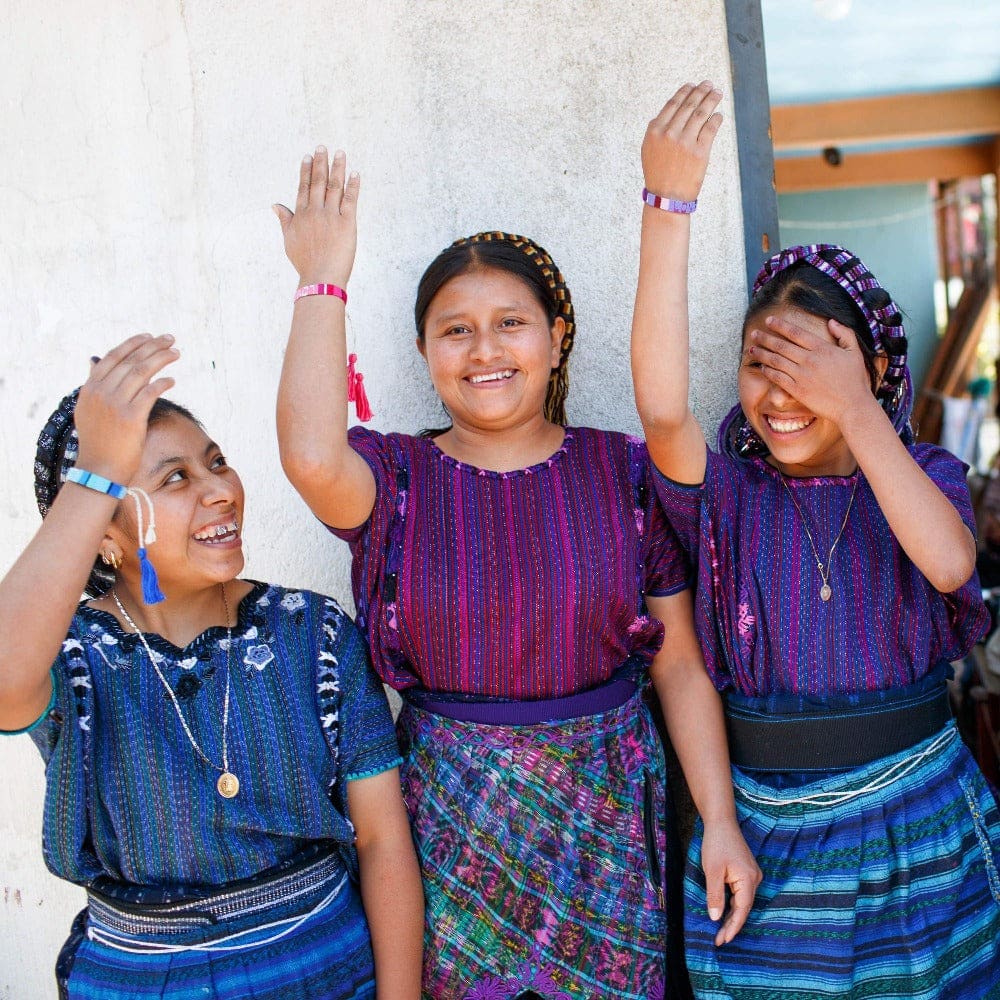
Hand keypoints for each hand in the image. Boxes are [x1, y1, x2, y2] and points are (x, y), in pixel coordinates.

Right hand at [73, 334, 178, 484]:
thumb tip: (94, 359)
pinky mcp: (131, 417)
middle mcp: (101, 392)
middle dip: (152, 346)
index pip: (113, 357)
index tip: (149, 337)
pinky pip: (151, 392)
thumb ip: (94, 385)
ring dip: (161, 359)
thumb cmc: (98, 441)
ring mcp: (115, 404)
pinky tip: (172, 380)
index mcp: (89, 388)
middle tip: (170, 339)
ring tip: (176, 352)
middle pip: (131, 361)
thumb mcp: (88, 409)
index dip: (133, 344)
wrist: (99, 470)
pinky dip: (163, 383)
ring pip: (142, 372)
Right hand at [273, 147, 358, 286]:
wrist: (320, 277)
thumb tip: (275, 205)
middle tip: (323, 147)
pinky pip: (350, 199)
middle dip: (321, 162)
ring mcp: (331, 216)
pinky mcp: (347, 222)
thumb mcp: (289, 240)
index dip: (306, 170)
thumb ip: (285, 220)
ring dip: (338, 168)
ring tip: (340, 153)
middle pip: (318, 182)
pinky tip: (355, 173)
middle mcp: (315, 211)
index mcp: (301, 215)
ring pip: (334, 186)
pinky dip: (353, 185)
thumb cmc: (305, 263)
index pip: (303, 187)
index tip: (308, 156)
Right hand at [642, 81, 722, 202]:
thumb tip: (674, 108)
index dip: (684, 92)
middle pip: (689, 105)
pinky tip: (718, 115)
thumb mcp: (649, 149)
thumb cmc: (658, 174)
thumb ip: (657, 129)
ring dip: (711, 100)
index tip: (692, 86)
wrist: (666, 198)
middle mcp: (669, 134)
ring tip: (717, 93)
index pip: (673, 104)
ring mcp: (685, 142)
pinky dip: (716, 119)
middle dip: (701, 91)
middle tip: (709, 84)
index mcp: (655, 131)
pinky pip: (711, 128)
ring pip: (701, 113)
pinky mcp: (700, 152)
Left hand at [700, 817, 761, 945]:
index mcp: (748, 880)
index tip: (722, 941)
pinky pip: (740, 893)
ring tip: (720, 931)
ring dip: (732, 915)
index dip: (732, 927)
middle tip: (719, 940)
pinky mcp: (746, 872)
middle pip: (744, 908)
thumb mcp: (712, 870)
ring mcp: (752, 875)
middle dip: (732, 925)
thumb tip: (716, 918)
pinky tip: (725, 912)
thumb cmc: (716, 843)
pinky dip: (732, 904)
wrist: (721, 821)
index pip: (742, 911)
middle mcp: (755, 879)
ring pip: (742, 902)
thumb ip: (715, 895)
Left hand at [748, 313, 876, 425]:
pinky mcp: (798, 390)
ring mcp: (802, 375)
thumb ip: (844, 334)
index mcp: (823, 348)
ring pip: (777, 361)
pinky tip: (761, 367)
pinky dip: (768, 371)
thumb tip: (831, 321)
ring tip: (751, 349)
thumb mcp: (854, 352)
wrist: (852, 406)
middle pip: (782, 345)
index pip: (796, 333)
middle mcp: (810, 360)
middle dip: (765, 338)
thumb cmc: (855, 380)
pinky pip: (778, 378)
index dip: (780, 325)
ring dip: (762, 354)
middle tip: (754, 333)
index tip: (769, 320)